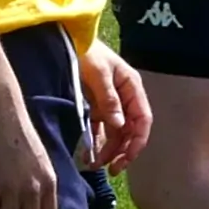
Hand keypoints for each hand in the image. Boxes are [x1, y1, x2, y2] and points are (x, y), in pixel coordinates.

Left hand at [79, 38, 152, 172]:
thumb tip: (120, 126)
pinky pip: (101, 130)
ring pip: (116, 134)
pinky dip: (96, 143)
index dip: (138, 141)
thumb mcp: (97, 73)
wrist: (65, 38)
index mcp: (132, 87)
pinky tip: (88, 155)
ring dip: (108, 151)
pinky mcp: (97, 107)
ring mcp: (111, 104)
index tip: (127, 158)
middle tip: (111, 170)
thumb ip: (109, 99)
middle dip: (122, 151)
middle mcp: (125, 98)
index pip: (143, 119)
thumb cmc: (85, 51)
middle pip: (130, 131)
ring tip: (94, 165)